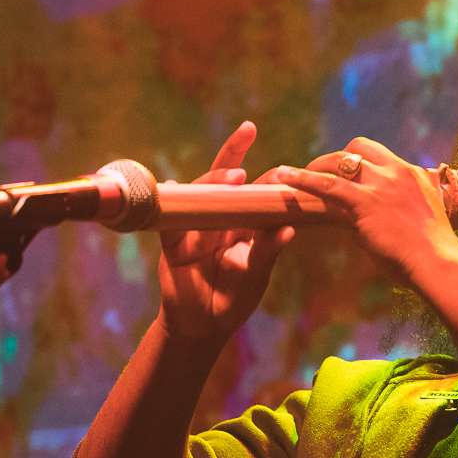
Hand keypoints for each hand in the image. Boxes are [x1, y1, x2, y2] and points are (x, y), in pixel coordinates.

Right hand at [156, 121, 295, 341]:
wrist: (204, 326)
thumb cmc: (234, 298)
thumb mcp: (256, 275)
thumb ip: (267, 251)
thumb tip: (289, 228)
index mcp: (241, 223)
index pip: (253, 190)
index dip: (265, 175)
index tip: (282, 166)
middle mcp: (217, 218)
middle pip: (223, 179)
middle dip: (233, 153)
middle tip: (248, 131)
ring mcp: (193, 227)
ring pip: (199, 194)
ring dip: (213, 181)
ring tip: (234, 175)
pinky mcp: (172, 243)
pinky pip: (168, 220)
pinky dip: (168, 201)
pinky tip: (171, 185)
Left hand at [273, 137, 457, 287]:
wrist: (439, 263)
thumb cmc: (430, 256)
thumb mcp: (415, 227)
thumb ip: (389, 220)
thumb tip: (357, 231)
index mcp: (414, 176)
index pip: (382, 157)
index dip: (361, 161)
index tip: (348, 171)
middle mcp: (398, 172)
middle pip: (361, 148)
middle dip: (337, 158)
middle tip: (320, 171)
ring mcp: (382, 184)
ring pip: (341, 161)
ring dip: (317, 165)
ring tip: (295, 174)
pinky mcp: (366, 201)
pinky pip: (327, 185)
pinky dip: (303, 179)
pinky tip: (285, 177)